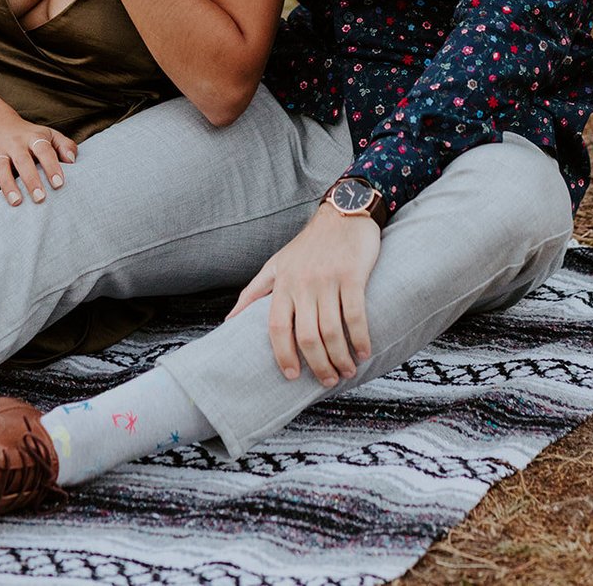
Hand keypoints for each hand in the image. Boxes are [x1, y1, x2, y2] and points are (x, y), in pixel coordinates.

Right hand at [0, 117, 77, 209]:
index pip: (43, 149)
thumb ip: (64, 145)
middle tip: (40, 198)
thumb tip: (72, 161)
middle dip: (31, 179)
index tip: (59, 183)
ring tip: (16, 202)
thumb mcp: (49, 134)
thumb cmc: (29, 135)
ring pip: (0, 168)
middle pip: (22, 160)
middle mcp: (14, 145)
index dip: (51, 165)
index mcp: (33, 137)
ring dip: (7, 185)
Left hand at [226, 204, 381, 386]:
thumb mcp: (276, 264)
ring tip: (347, 370)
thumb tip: (229, 321)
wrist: (342, 212)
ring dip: (340, 358)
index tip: (291, 376)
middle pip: (306, 335)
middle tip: (328, 380)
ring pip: (331, 330)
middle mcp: (302, 282)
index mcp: (282, 282)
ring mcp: (327, 279)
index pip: (276, 327)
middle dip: (317, 364)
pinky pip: (355, 315)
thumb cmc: (308, 245)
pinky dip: (360, 338)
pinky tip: (363, 352)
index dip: (283, 355)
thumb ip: (254, 292)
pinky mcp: (352, 275)